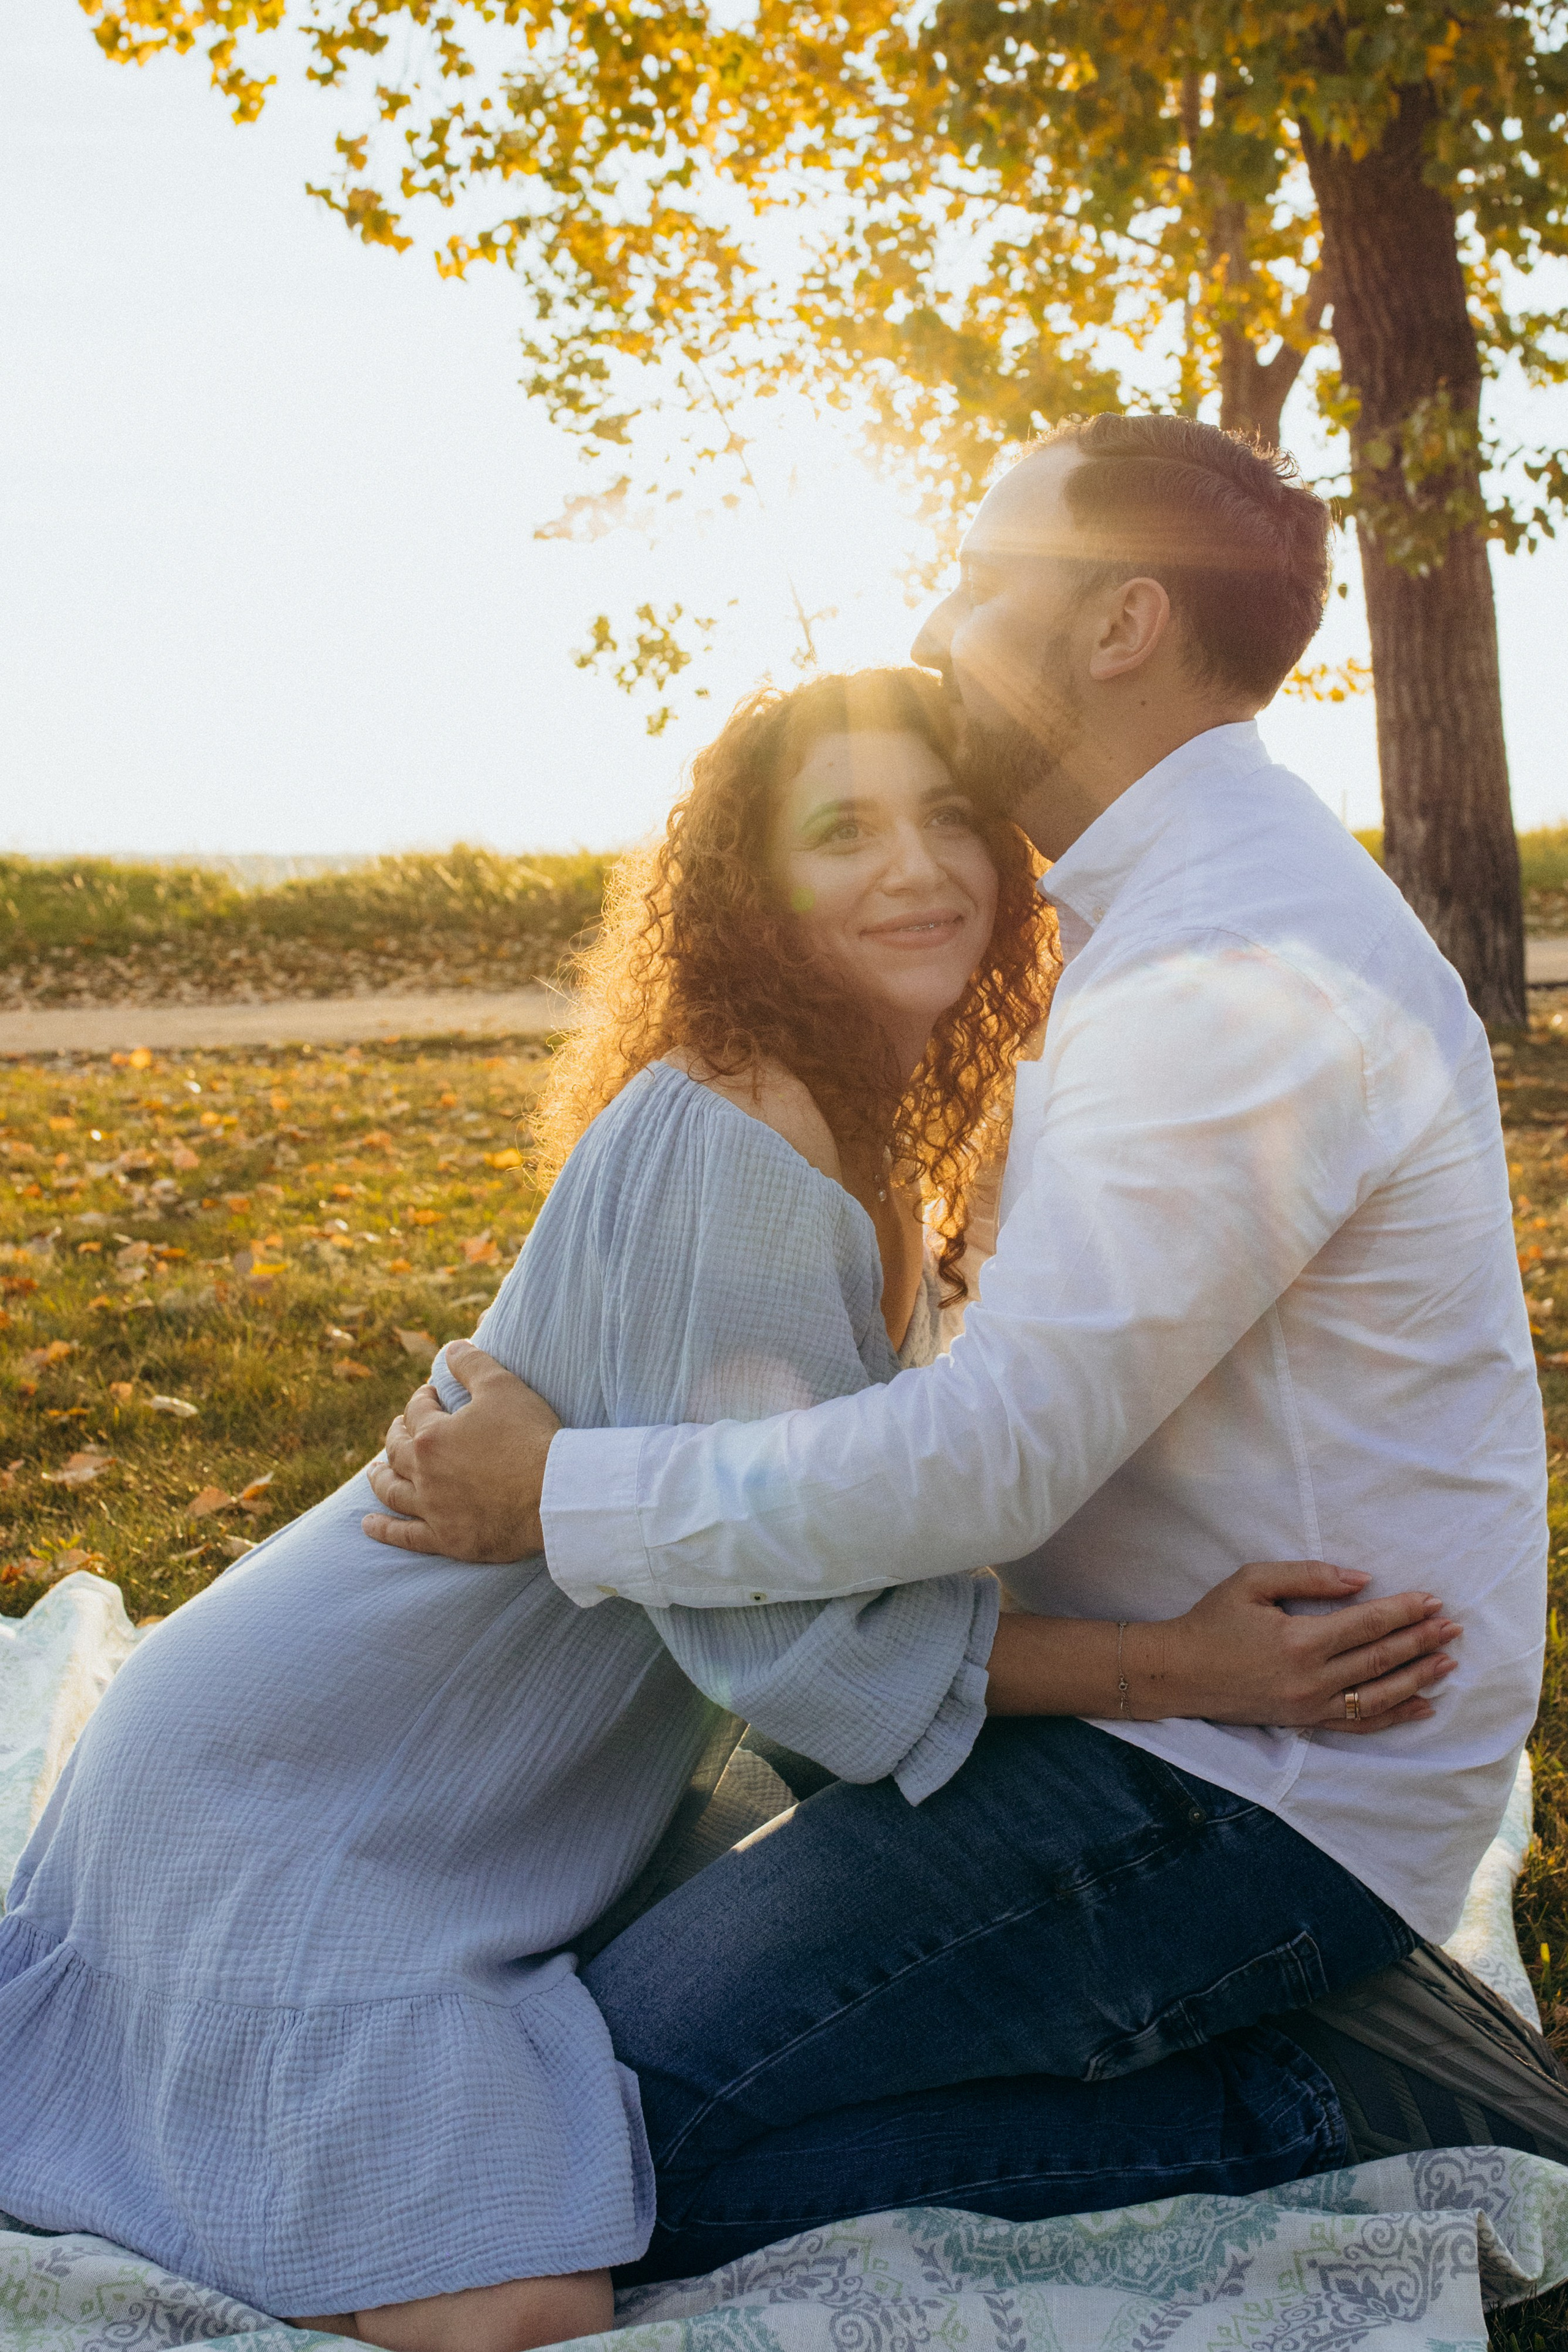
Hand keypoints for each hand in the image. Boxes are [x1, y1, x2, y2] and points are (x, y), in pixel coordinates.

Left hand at [362, 1341, 561, 1560]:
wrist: (554, 1494)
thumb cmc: (529, 1436)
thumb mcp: (502, 1386)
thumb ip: (472, 1364)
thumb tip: (451, 1347)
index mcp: (432, 1436)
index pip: (416, 1412)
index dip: (422, 1399)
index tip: (431, 1395)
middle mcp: (424, 1474)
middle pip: (397, 1451)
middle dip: (397, 1434)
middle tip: (401, 1427)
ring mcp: (433, 1509)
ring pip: (393, 1492)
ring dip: (381, 1479)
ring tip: (374, 1472)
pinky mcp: (447, 1539)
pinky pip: (406, 1536)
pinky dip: (385, 1529)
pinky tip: (369, 1525)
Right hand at [1139, 1561, 1460, 1731]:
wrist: (1179, 1673)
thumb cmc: (1213, 1620)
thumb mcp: (1252, 1582)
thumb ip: (1308, 1577)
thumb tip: (1362, 1580)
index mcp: (1300, 1639)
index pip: (1368, 1623)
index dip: (1404, 1611)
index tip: (1432, 1600)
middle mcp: (1312, 1677)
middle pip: (1381, 1659)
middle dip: (1422, 1641)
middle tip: (1454, 1628)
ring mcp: (1310, 1705)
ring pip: (1379, 1694)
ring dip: (1419, 1678)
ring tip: (1449, 1663)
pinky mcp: (1305, 1721)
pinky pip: (1360, 1722)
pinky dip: (1395, 1715)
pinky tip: (1422, 1705)